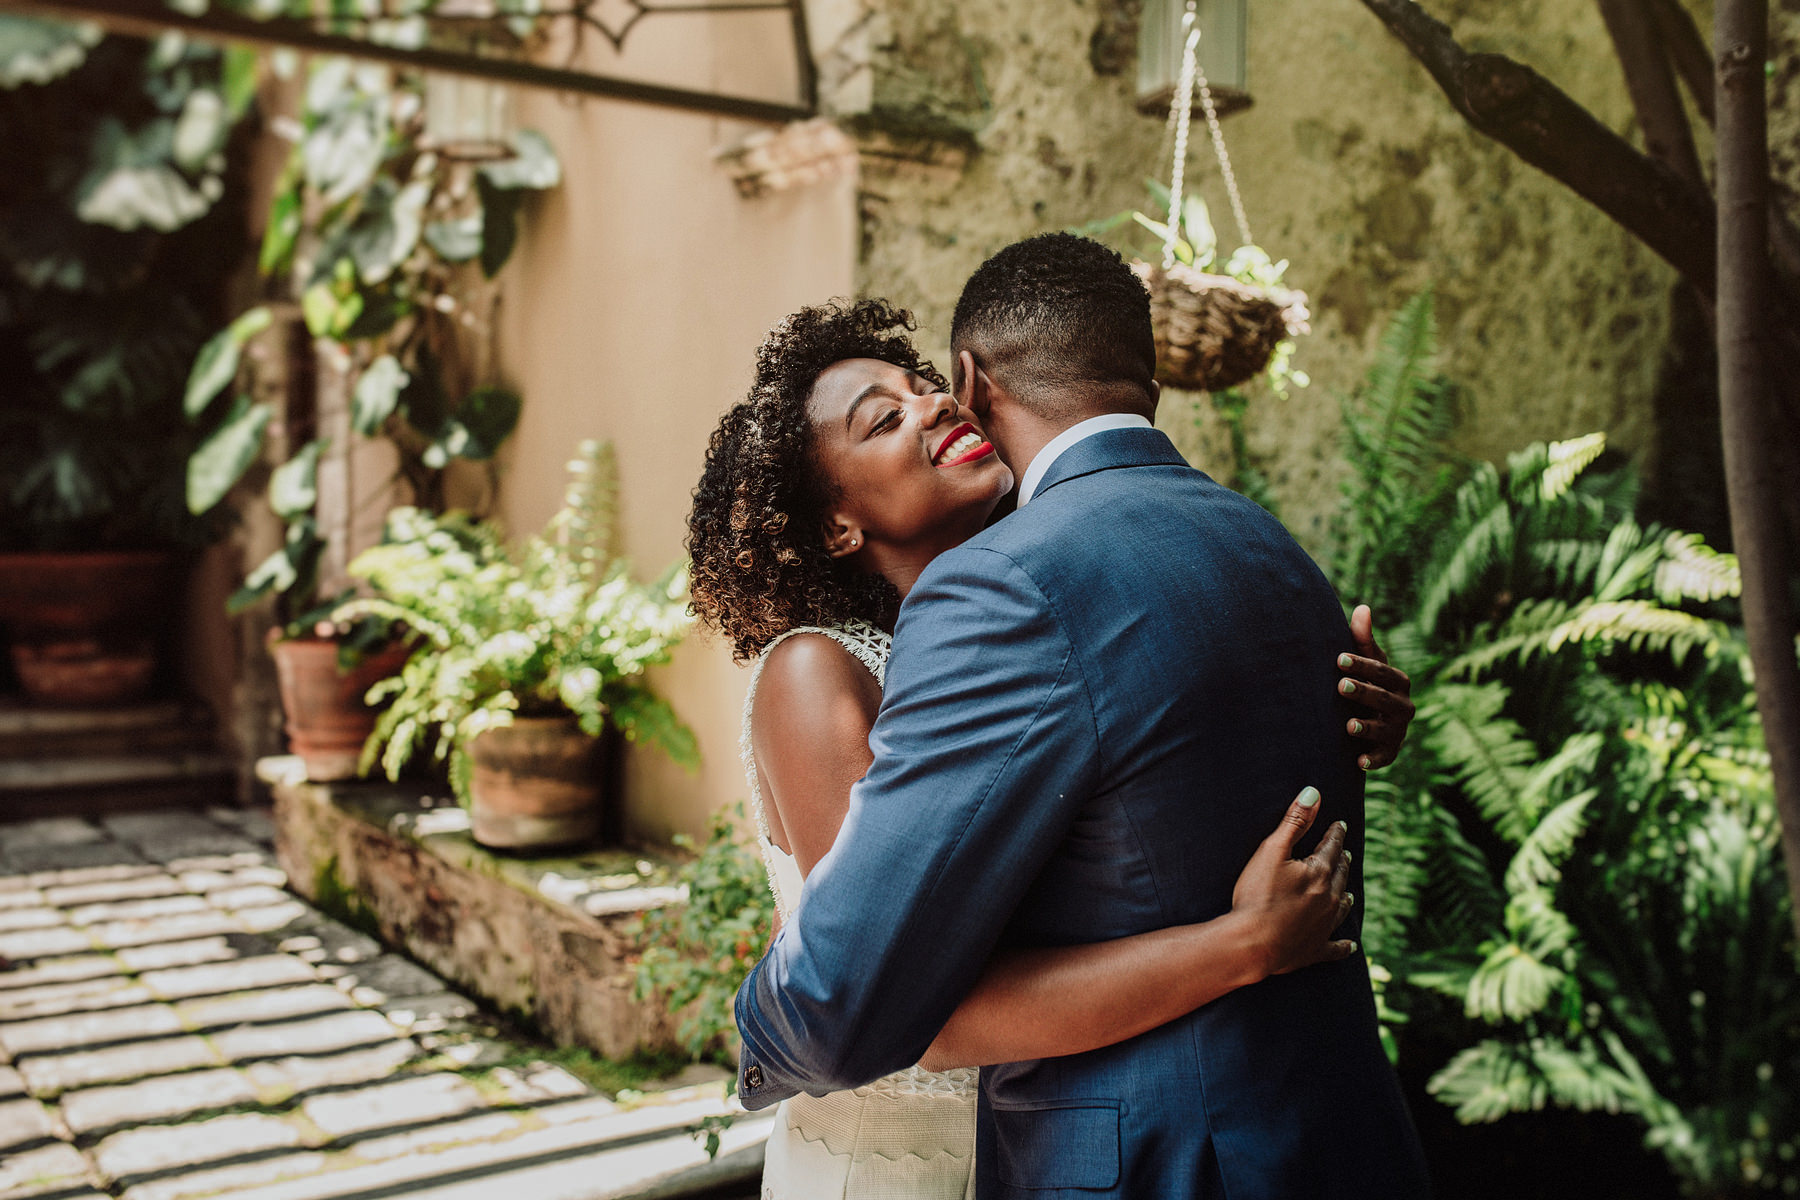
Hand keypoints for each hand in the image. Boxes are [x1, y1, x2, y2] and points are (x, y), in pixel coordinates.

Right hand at [1231, 788, 1355, 977]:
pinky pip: (1335, 948)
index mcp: (1319, 873)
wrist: (1251, 943)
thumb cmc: (1257, 894)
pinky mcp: (1314, 950)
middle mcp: (1329, 899)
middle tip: (1344, 853)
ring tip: (1347, 892)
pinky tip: (1351, 946)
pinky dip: (1344, 946)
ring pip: (1342, 907)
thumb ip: (1294, 822)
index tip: (1340, 825)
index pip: (1332, 847)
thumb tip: (1314, 793)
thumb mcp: (1272, 851)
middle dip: (1342, 861)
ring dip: (1344, 896)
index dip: (1335, 834)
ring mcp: (1324, 927)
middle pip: (1340, 875)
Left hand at [1336, 604, 1414, 770]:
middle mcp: (1403, 706)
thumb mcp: (1363, 662)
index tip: (1338, 658)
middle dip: (1364, 692)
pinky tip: (1358, 761)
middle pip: (1386, 698)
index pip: (1382, 671)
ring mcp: (1398, 731)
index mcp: (1398, 682)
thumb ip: (1362, 640)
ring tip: (1348, 725)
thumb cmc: (1364, 683)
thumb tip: (1362, 608)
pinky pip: (1385, 758)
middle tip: (1340, 685)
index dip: (1362, 664)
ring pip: (1387, 729)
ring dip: (1369, 727)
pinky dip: (1373, 760)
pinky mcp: (1389, 752)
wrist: (1366, 720)